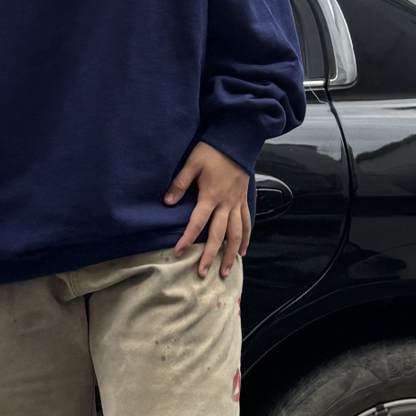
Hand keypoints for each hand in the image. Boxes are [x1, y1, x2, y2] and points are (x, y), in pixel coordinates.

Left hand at [164, 141, 251, 279]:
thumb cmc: (213, 151)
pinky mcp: (244, 201)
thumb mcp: (192, 163)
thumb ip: (180, 183)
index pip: (198, 222)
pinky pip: (247, 224)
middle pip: (219, 235)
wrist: (237, 142)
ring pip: (236, 234)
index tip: (178, 252)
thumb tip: (167, 202)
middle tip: (202, 273)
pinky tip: (242, 251)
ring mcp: (237, 204)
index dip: (188, 238)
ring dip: (230, 254)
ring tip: (225, 271)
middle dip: (211, 255)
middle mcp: (226, 204)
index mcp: (211, 196)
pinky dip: (246, 239)